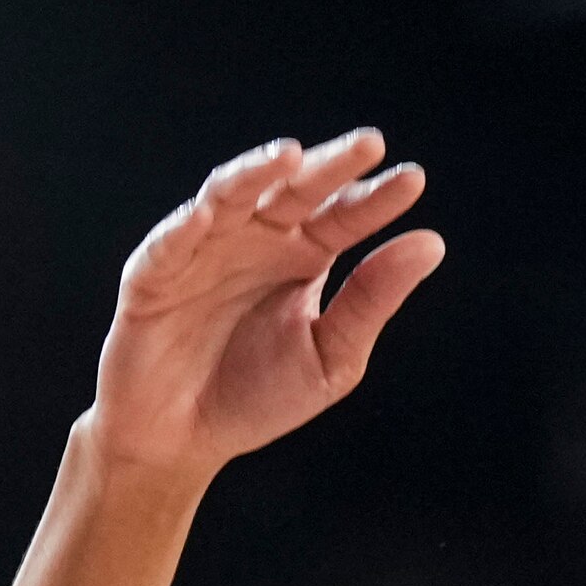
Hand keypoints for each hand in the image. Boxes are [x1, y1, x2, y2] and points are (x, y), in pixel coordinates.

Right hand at [81, 132, 444, 484]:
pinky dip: (183, 228)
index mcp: (303, 255)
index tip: (412, 181)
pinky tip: (205, 214)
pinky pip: (166, 247)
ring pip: (229, 198)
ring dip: (255, 174)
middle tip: (368, 144)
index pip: (344, 215)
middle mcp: (255, 240)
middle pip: (294, 191)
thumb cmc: (256, 397)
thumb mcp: (330, 356)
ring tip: (290, 158)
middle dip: (328, 167)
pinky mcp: (153, 278)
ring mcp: (203, 252)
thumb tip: (432, 243)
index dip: (375, 198)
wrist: (181, 441)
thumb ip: (371, 300)